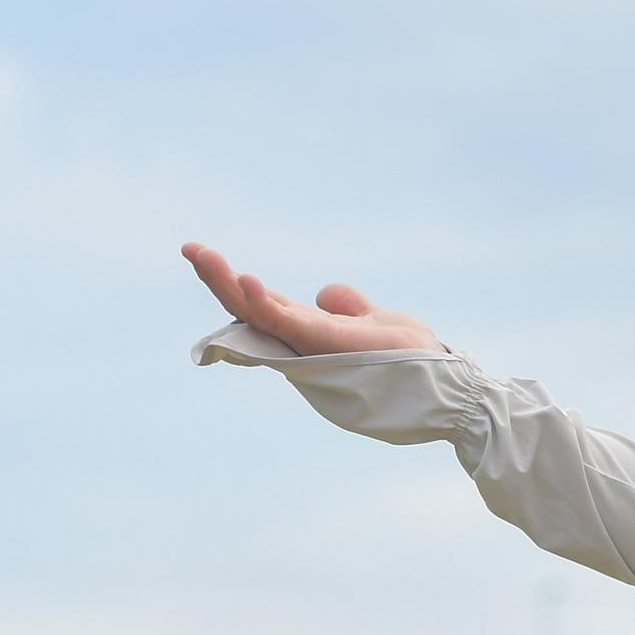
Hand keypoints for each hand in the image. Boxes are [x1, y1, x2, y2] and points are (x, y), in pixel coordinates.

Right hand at [181, 241, 444, 355]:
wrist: (445, 385)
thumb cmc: (411, 359)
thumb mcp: (375, 319)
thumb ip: (347, 306)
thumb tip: (325, 293)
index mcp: (312, 331)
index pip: (264, 305)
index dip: (234, 283)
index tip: (203, 256)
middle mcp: (306, 341)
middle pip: (251, 309)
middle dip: (217, 280)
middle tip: (190, 249)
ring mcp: (315, 345)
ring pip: (260, 314)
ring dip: (229, 285)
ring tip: (203, 256)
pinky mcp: (331, 346)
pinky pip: (290, 325)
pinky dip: (264, 304)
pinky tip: (245, 279)